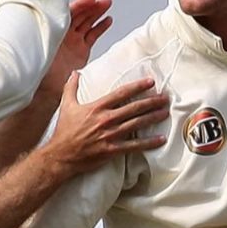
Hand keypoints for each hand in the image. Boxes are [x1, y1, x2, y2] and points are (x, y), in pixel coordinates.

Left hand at [39, 0, 111, 93]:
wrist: (46, 90)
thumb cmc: (40, 70)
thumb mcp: (39, 50)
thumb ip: (45, 37)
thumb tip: (44, 23)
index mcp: (52, 31)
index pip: (67, 13)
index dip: (80, 5)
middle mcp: (63, 35)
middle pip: (79, 15)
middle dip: (92, 6)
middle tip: (103, 1)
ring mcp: (73, 42)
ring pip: (87, 23)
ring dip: (97, 13)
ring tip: (107, 4)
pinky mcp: (81, 50)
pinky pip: (92, 35)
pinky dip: (100, 27)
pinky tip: (107, 20)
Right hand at [43, 73, 168, 174]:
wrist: (60, 155)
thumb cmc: (64, 131)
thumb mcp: (66, 106)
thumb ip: (71, 87)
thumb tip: (75, 72)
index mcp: (96, 107)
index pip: (121, 93)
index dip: (137, 86)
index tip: (151, 81)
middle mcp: (106, 119)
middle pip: (134, 108)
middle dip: (151, 101)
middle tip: (165, 97)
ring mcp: (110, 135)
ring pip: (137, 124)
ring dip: (153, 117)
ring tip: (165, 112)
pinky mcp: (112, 150)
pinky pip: (134, 146)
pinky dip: (149, 143)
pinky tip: (161, 139)